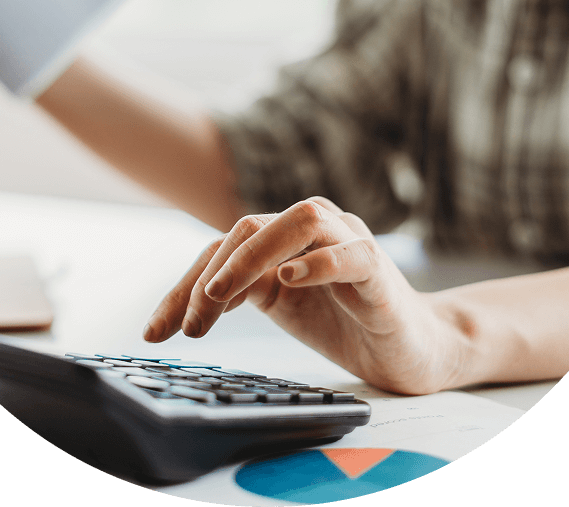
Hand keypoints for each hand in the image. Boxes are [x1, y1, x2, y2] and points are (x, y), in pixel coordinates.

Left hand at [143, 197, 463, 394]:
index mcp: (288, 238)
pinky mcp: (379, 269)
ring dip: (253, 256)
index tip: (156, 331)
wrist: (412, 349)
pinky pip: (350, 252)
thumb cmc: (346, 322)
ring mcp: (350, 242)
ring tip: (220, 296)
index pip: (227, 244)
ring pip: (299, 220)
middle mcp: (317, 228)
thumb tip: (192, 296)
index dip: (185, 284)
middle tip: (189, 326)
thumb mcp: (284, 305)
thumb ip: (248, 287)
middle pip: (253, 225)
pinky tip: (289, 281)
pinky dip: (318, 263)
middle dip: (210, 273)